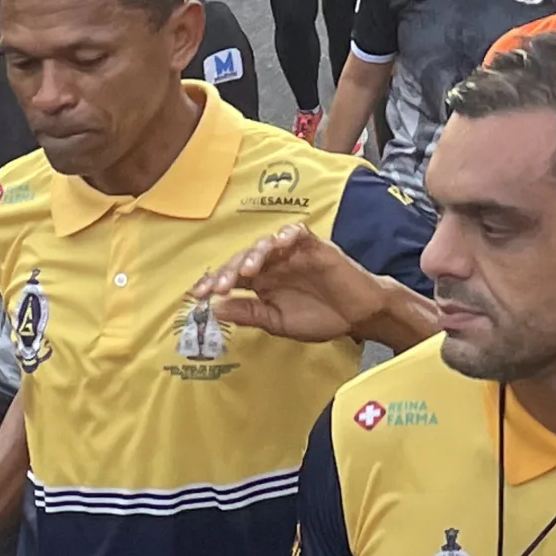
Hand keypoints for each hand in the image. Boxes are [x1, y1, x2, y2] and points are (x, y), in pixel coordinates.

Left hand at [191, 223, 396, 345]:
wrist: (358, 316)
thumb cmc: (320, 318)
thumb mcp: (278, 322)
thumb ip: (250, 313)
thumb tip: (216, 309)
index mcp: (262, 282)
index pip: (232, 276)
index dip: (214, 282)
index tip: (197, 295)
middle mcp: (273, 264)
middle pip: (244, 258)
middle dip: (229, 271)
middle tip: (220, 286)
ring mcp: (293, 253)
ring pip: (267, 244)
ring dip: (255, 254)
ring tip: (247, 271)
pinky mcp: (314, 246)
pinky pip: (298, 233)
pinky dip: (288, 235)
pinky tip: (280, 242)